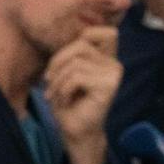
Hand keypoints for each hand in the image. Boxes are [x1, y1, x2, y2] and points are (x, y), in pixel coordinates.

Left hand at [43, 26, 121, 163]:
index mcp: (106, 57)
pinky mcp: (109, 86)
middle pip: (80, 44)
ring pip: (75, 63)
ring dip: (58, 81)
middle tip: (49, 81)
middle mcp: (114, 63)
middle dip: (57, 62)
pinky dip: (63, 89)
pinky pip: (76, 77)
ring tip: (56, 94)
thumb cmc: (68, 102)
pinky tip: (65, 100)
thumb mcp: (65, 71)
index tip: (63, 61)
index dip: (82, 37)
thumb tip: (61, 32)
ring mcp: (114, 74)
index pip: (101, 31)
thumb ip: (71, 53)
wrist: (75, 131)